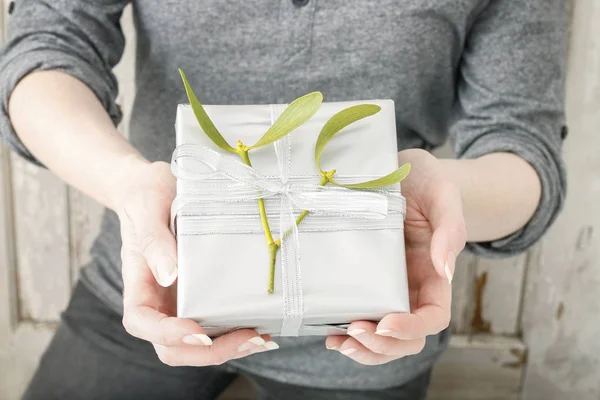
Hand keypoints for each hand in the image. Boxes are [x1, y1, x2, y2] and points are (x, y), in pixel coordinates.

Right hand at [117, 160, 277, 365]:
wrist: (153, 186)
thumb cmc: (145, 194)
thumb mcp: (147, 207)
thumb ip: (154, 240)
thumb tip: (169, 276)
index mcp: (139, 282)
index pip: (141, 322)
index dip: (168, 335)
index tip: (198, 333)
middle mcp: (158, 300)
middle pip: (171, 347)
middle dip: (209, 352)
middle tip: (248, 339)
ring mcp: (179, 301)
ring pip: (196, 344)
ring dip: (228, 348)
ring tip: (261, 339)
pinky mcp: (201, 295)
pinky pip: (214, 324)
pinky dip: (236, 332)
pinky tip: (262, 325)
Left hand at [325, 149, 465, 364]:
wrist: (400, 171)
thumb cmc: (426, 181)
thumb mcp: (443, 195)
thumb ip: (450, 229)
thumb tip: (444, 270)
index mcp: (434, 276)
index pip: (433, 317)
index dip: (412, 328)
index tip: (387, 323)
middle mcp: (411, 289)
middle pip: (406, 339)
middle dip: (382, 345)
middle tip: (354, 332)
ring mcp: (386, 288)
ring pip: (382, 337)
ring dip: (363, 348)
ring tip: (338, 342)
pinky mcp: (362, 281)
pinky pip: (359, 315)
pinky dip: (346, 332)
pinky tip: (328, 331)